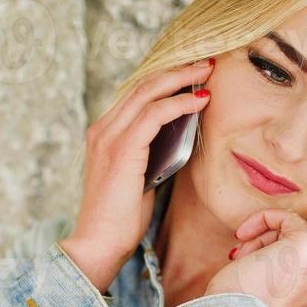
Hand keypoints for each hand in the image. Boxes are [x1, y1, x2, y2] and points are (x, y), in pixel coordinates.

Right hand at [58, 57, 214, 291]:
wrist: (99, 244)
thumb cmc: (120, 218)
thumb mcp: (139, 177)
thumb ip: (151, 154)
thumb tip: (180, 137)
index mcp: (104, 134)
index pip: (135, 94)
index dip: (165, 79)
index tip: (192, 74)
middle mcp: (103, 130)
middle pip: (142, 85)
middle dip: (176, 70)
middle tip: (205, 62)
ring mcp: (109, 137)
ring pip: (148, 93)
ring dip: (181, 79)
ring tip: (207, 72)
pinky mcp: (122, 150)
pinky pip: (154, 115)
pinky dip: (179, 104)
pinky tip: (199, 100)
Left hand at [205, 209, 306, 306]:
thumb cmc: (236, 306)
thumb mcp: (263, 288)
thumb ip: (276, 270)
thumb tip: (269, 246)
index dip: (283, 252)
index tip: (254, 256)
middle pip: (305, 245)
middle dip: (274, 243)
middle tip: (247, 253)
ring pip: (294, 232)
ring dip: (264, 237)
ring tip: (241, 254)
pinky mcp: (304, 246)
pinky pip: (289, 218)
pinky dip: (265, 218)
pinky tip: (243, 233)